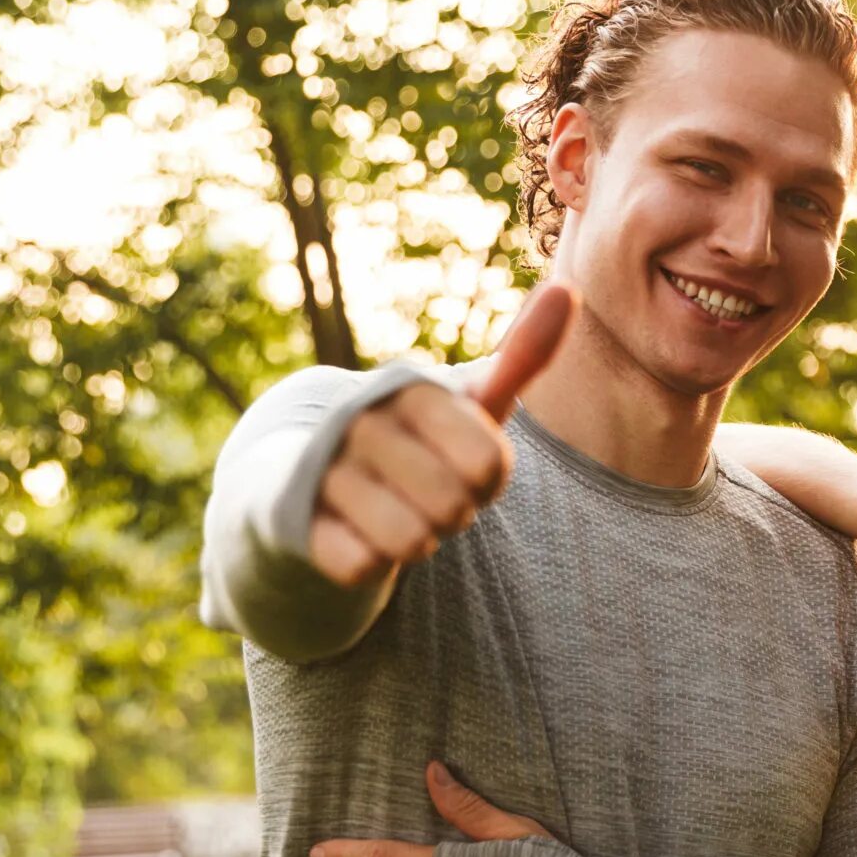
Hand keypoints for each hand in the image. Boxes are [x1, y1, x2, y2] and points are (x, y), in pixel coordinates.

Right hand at [309, 286, 578, 586]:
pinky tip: (352, 535)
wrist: (305, 470)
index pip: (490, 464)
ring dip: (414, 542)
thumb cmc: (410, 437)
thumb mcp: (466, 400)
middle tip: (425, 494)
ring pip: (410, 541)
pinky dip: (369, 563)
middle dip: (451, 515)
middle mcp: (359, 419)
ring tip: (393, 515)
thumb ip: (520, 356)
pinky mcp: (288, 517)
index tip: (463, 466)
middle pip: (453, 507)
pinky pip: (361, 567)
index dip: (487, 481)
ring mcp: (318, 466)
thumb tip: (568, 288)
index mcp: (410, 388)